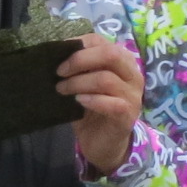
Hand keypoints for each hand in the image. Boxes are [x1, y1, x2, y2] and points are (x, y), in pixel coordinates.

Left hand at [59, 34, 144, 175]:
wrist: (104, 144)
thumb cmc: (92, 110)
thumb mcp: (84, 84)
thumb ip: (78, 69)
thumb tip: (53, 53)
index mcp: (122, 62)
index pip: (102, 41)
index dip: (78, 44)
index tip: (58, 54)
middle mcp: (133, 76)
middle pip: (110, 54)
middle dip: (79, 60)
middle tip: (59, 71)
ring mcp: (133, 96)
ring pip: (106, 79)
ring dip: (78, 83)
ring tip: (62, 89)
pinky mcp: (127, 116)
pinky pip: (111, 103)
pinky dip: (91, 100)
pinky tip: (78, 102)